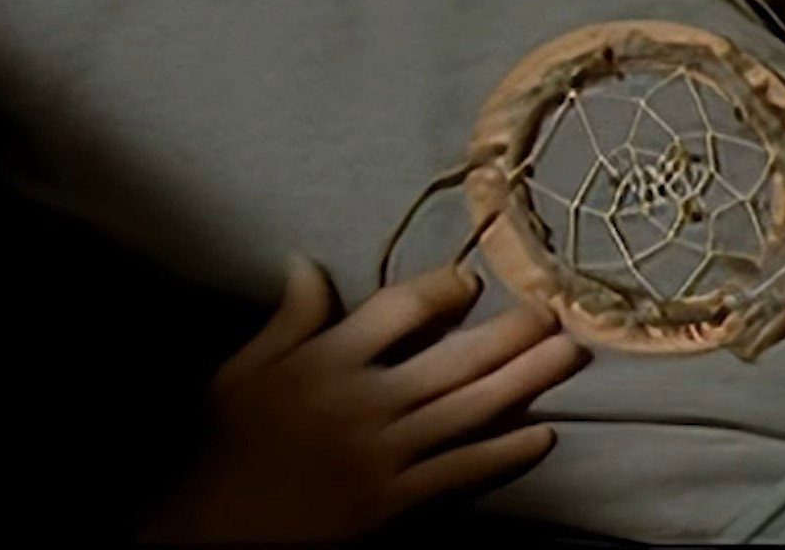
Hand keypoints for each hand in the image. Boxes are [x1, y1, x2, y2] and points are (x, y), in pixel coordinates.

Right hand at [135, 256, 586, 544]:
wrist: (217, 530)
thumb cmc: (227, 445)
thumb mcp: (243, 369)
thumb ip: (288, 318)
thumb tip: (305, 261)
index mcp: (326, 361)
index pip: (398, 311)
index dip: (441, 291)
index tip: (470, 282)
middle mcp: (363, 402)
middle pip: (452, 360)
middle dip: (510, 335)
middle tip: (553, 313)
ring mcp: (383, 454)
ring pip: (469, 410)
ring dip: (525, 382)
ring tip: (567, 356)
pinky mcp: (394, 502)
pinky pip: (460, 472)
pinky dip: (503, 454)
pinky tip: (540, 435)